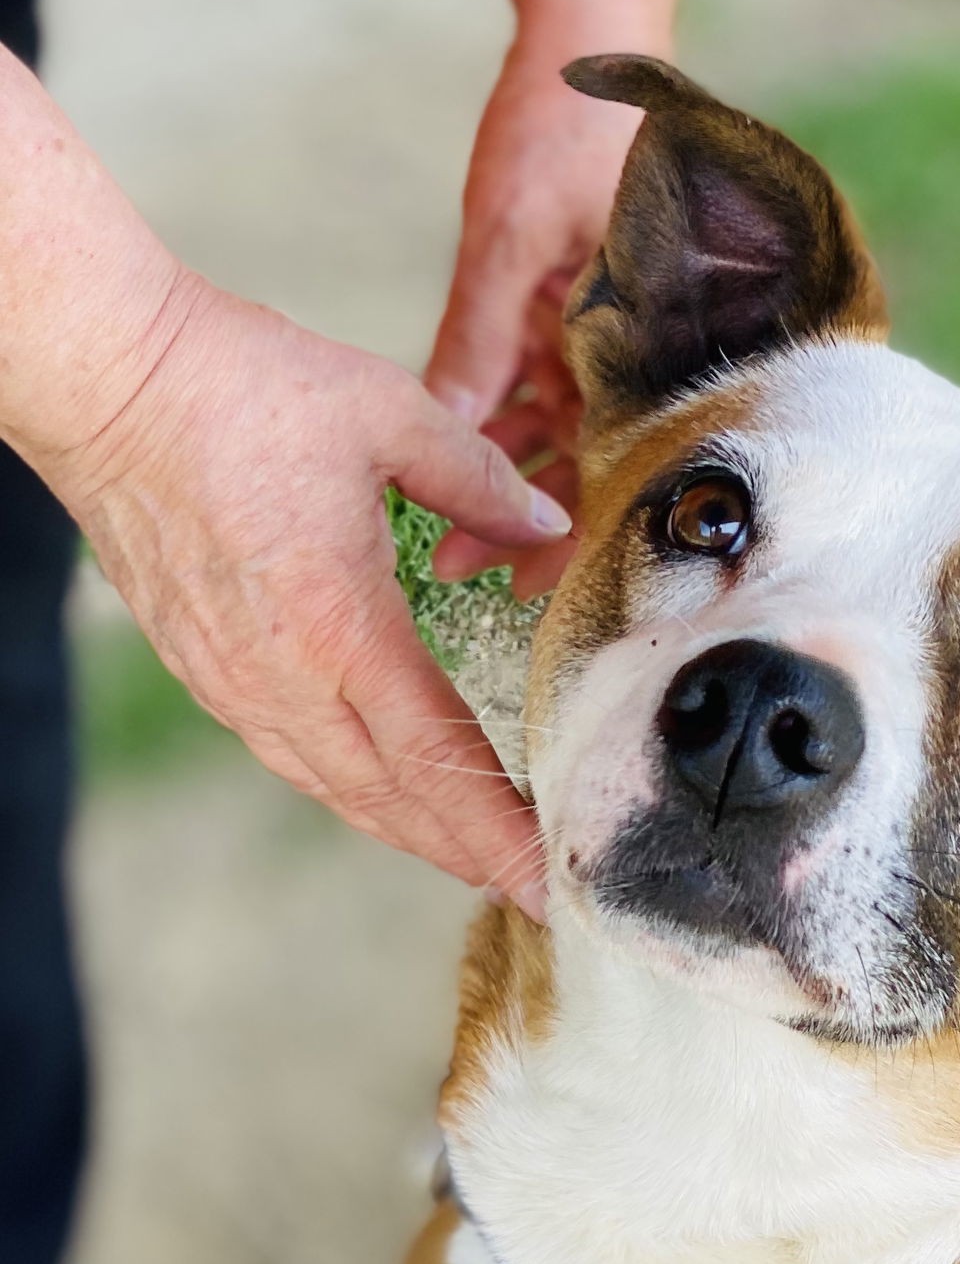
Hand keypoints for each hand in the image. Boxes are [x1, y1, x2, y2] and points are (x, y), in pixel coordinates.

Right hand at [55, 274, 568, 912]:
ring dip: (410, 830)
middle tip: (533, 886)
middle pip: (389, 800)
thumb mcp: (388, 415)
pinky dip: (354, 789)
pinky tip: (387, 789)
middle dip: (466, 853)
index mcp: (336, 624)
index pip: (435, 759)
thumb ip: (482, 483)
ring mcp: (231, 678)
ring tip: (475, 855)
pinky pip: (291, 754)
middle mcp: (279, 676)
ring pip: (336, 788)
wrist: (105, 376)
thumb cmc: (239, 387)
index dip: (497, 830)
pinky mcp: (202, 665)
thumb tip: (550, 528)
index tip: (547, 878)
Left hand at [425, 42, 638, 598]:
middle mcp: (633, 354)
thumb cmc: (566, 137)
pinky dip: (500, 425)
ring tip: (444, 536)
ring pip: (557, 435)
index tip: (526, 585)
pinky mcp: (573, 317)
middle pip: (587, 465)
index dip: (573, 533)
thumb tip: (449, 433)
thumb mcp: (512, 241)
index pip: (614, 465)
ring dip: (502, 480)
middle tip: (463, 571)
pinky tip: (458, 461)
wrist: (589, 51)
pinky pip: (541, 390)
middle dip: (524, 521)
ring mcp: (604, 338)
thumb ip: (483, 339)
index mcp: (642, 346)